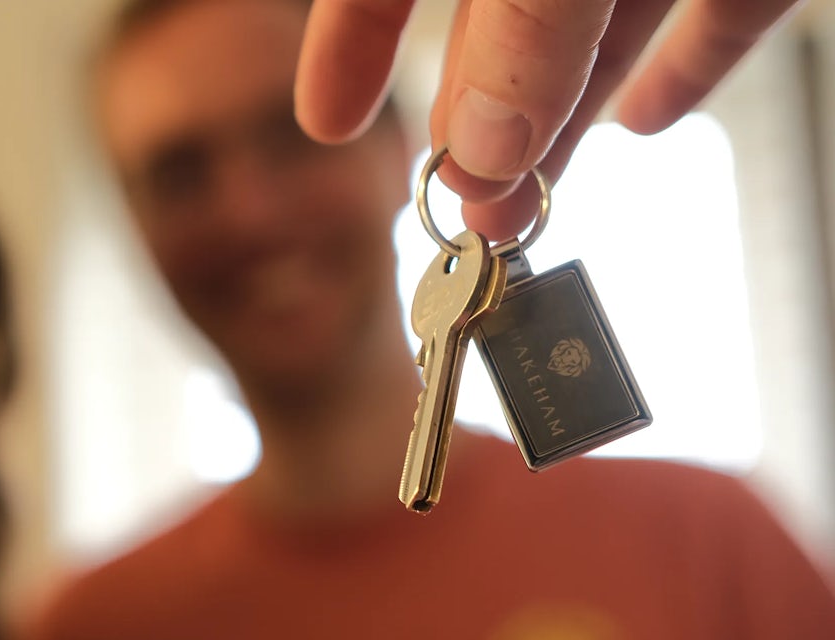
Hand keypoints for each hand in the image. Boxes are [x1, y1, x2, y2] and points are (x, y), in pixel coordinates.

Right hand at [293, 0, 801, 237]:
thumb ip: (525, 27)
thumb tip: (484, 155)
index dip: (349, 45)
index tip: (329, 124)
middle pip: (499, 22)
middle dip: (476, 120)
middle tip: (468, 214)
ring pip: (598, 29)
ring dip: (565, 122)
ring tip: (530, 206)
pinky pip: (716, 9)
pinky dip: (685, 66)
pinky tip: (651, 118)